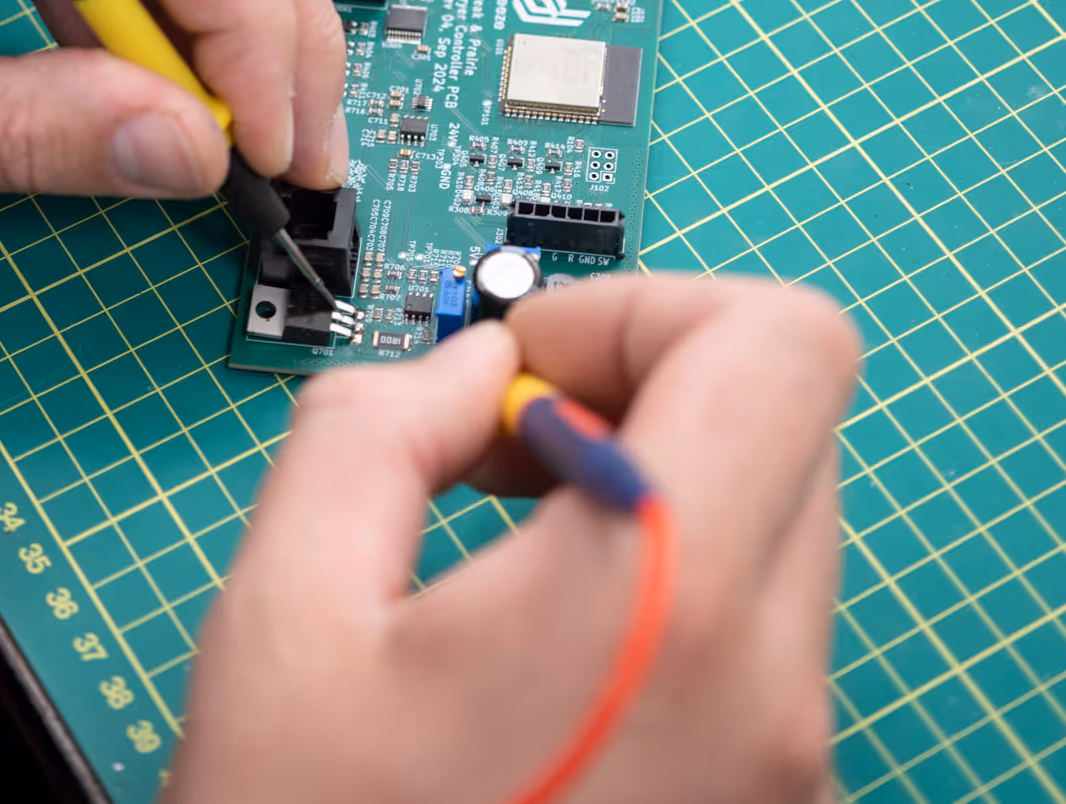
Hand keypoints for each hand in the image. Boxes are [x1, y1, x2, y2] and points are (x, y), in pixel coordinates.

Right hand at [170, 275, 858, 803]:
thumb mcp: (281, 605)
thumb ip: (374, 425)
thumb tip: (468, 371)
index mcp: (661, 606)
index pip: (778, 345)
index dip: (642, 307)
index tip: (524, 371)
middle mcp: (767, 684)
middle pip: (784, 419)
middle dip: (637, 388)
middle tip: (496, 450)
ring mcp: (784, 761)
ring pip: (774, 519)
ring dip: (645, 485)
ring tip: (498, 549)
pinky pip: (756, 626)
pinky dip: (662, 580)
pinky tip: (536, 640)